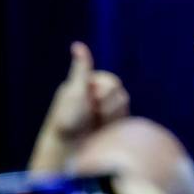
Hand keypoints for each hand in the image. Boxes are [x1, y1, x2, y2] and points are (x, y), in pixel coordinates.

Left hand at [30, 41, 130, 171]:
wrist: (69, 149)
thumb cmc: (68, 120)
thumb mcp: (75, 92)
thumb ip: (81, 69)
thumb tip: (77, 44)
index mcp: (89, 81)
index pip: (112, 83)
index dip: (101, 97)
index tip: (86, 105)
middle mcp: (97, 90)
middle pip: (119, 93)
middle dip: (106, 108)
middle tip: (91, 117)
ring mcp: (105, 104)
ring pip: (124, 104)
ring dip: (110, 117)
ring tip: (95, 125)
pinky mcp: (112, 118)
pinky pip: (125, 115)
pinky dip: (115, 123)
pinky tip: (103, 129)